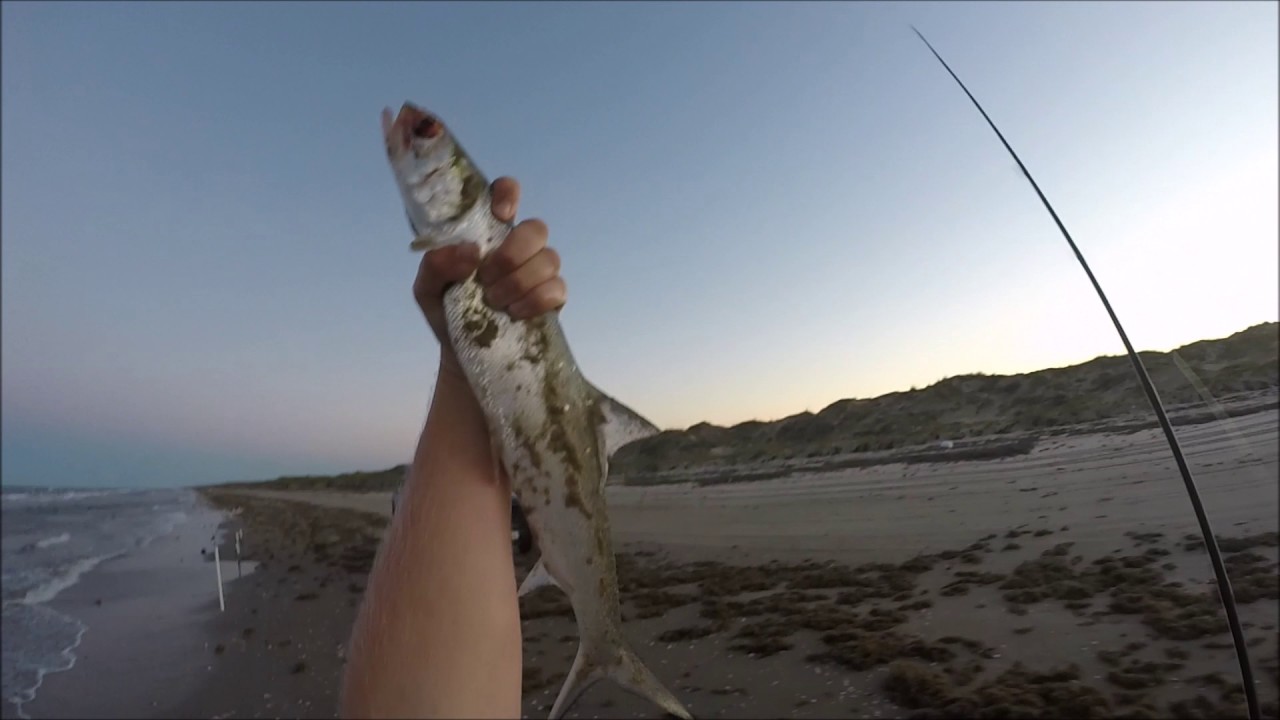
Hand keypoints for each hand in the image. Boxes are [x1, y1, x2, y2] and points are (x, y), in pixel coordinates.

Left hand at [412, 177, 567, 369]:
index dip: (508, 194)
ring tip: (494, 302)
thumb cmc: (446, 311)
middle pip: (537, 228)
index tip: (501, 214)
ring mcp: (539, 271)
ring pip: (549, 259)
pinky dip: (535, 301)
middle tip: (486, 278)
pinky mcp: (553, 298)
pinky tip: (514, 313)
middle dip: (512, 254)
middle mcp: (518, 246)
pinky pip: (557, 289)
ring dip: (518, 282)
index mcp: (487, 232)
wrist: (462, 355)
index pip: (505, 193)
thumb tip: (470, 251)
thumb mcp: (426, 289)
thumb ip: (436, 265)